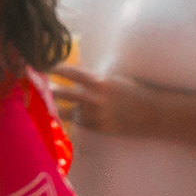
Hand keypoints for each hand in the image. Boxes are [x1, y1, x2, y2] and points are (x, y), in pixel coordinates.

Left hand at [42, 67, 163, 136]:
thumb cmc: (134, 92)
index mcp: (100, 81)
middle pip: (64, 93)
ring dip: (60, 109)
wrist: (153, 113)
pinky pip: (80, 124)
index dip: (56, 69)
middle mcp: (95, 97)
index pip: (72, 72)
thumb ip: (94, 79)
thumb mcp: (114, 80)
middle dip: (51, 91)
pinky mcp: (99, 128)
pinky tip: (72, 118)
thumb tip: (76, 76)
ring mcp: (96, 114)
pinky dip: (76, 120)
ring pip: (69, 112)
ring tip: (52, 106)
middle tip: (42, 89)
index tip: (45, 66)